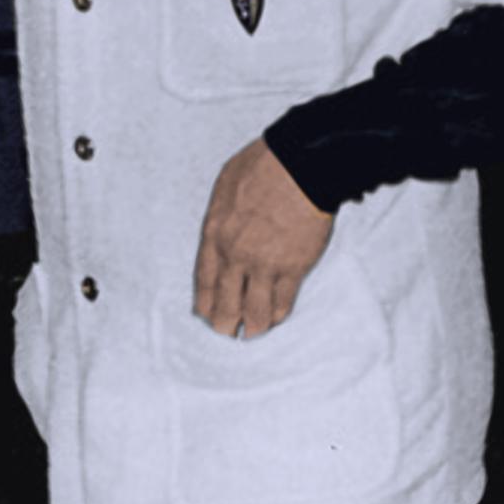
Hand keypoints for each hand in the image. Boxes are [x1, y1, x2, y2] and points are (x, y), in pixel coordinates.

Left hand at [192, 137, 335, 337]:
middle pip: (225, 302)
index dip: (204, 302)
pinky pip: (283, 302)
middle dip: (223, 324)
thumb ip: (220, 217)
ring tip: (250, 336)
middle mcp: (235, 255)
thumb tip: (219, 233)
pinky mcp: (294, 268)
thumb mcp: (224, 187)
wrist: (300, 167)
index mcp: (214, 234)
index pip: (204, 280)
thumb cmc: (261, 168)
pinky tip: (275, 321)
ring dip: (252, 327)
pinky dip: (278, 315)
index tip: (203, 315)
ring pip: (254, 310)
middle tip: (224, 334)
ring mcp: (264, 265)